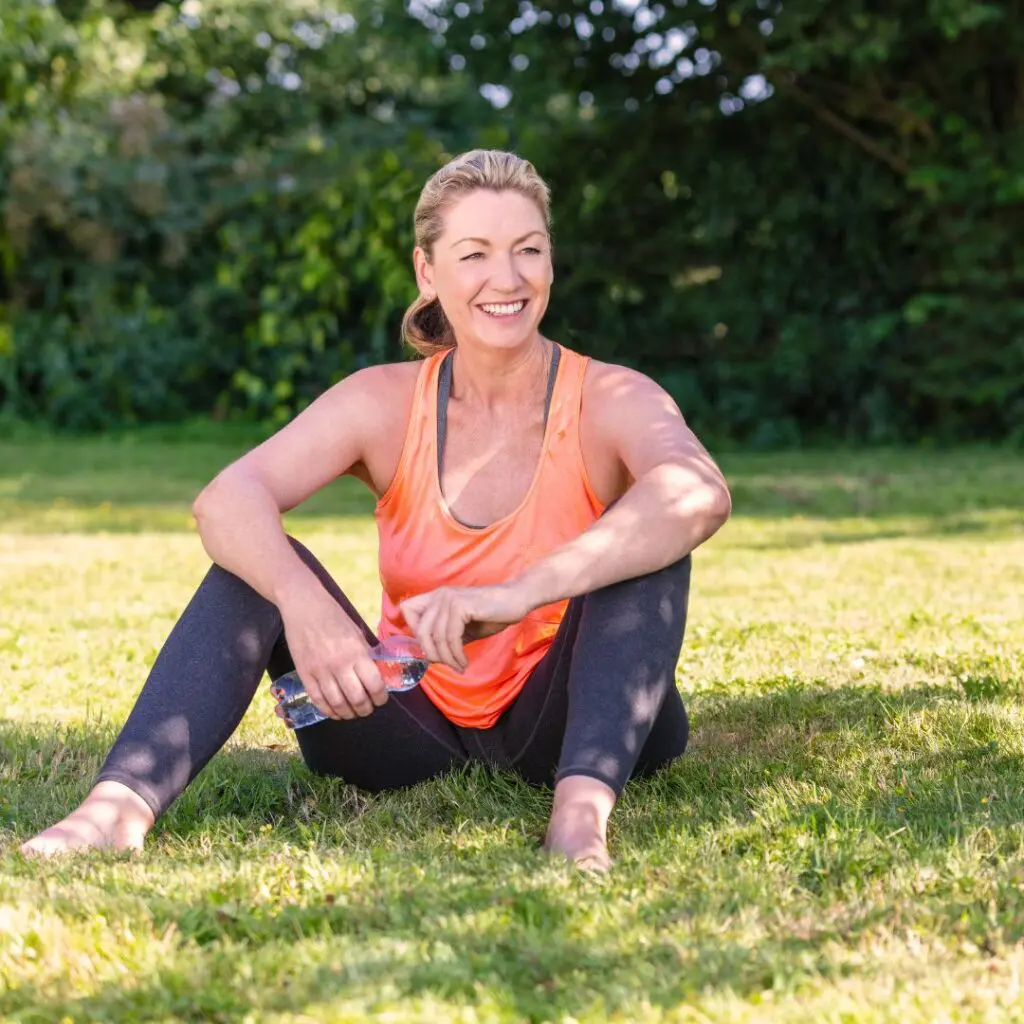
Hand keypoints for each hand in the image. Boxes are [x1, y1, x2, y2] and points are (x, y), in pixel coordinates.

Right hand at [277, 586, 386, 720]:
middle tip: (368, 709)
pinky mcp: (304, 673)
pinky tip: (335, 712)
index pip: (374, 684)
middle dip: (366, 709)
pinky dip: (328, 710)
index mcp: (356, 652)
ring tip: (353, 713)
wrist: (303, 605)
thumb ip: (364, 655)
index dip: (381, 697)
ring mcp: (320, 670)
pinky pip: (318, 699)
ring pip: (337, 703)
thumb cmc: (333, 616)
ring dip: (348, 713)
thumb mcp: (356, 633)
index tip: (382, 700)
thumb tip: (375, 674)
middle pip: (357, 699)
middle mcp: (339, 664)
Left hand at [400, 582, 530, 671]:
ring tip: (459, 666)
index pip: (407, 609)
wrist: (515, 600)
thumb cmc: (491, 614)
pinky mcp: (460, 606)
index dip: (413, 630)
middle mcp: (439, 595)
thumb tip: (430, 655)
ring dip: (448, 658)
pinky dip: (456, 654)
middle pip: (420, 630)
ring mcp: (448, 599)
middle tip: (446, 664)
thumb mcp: (462, 627)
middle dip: (431, 653)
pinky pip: (451, 637)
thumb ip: (445, 635)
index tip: (430, 646)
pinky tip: (464, 661)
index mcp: (436, 597)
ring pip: (437, 637)